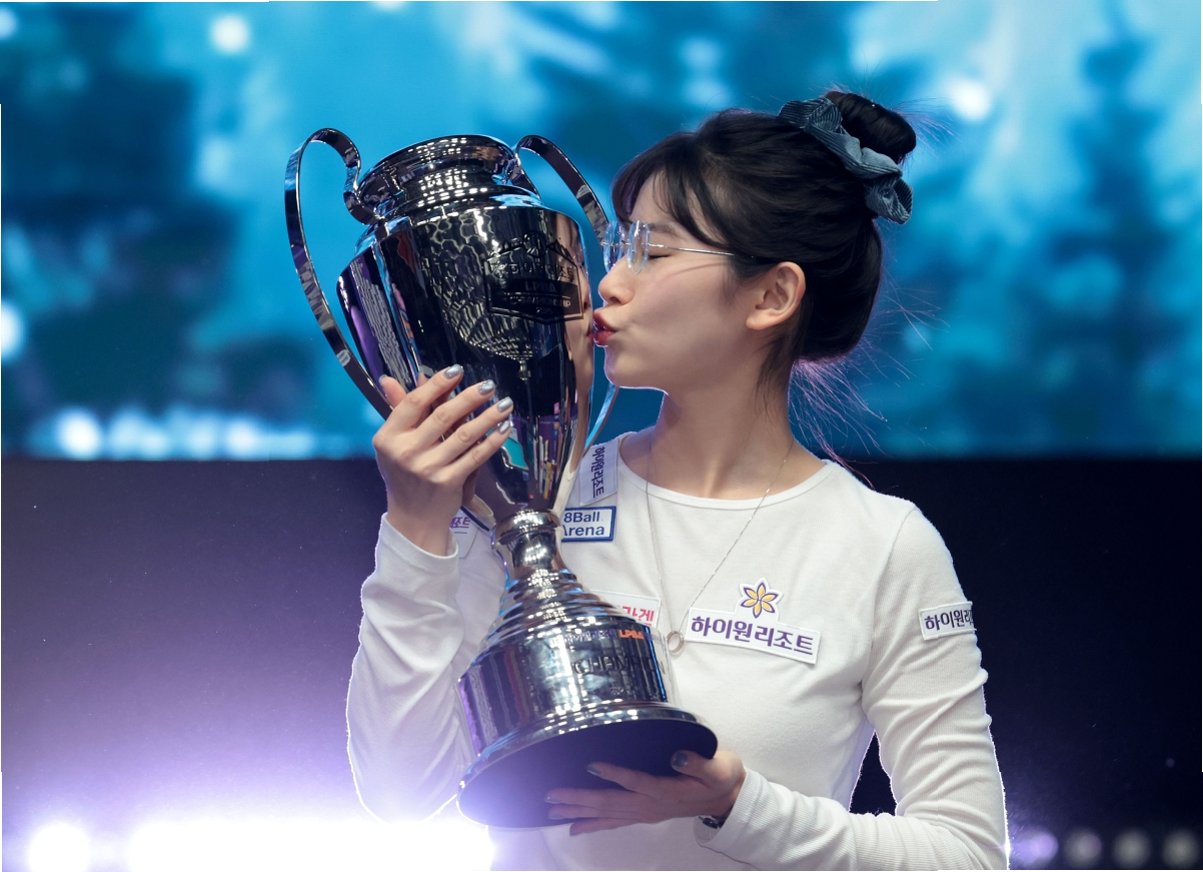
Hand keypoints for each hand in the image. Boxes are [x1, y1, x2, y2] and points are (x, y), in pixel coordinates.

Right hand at [372, 367, 512, 553]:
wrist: (413, 518)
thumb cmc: (404, 474)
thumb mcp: (394, 444)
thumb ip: (398, 411)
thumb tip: (389, 379)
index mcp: (388, 437)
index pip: (413, 403)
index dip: (436, 384)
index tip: (457, 370)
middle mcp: (406, 452)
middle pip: (442, 416)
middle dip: (469, 397)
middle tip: (489, 385)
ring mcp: (428, 468)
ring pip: (464, 434)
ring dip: (488, 416)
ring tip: (505, 404)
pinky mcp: (449, 481)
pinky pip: (476, 455)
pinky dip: (493, 440)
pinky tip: (504, 428)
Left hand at [544, 750, 745, 834]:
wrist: (728, 798)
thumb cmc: (721, 776)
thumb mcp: (717, 767)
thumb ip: (697, 763)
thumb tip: (677, 757)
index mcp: (666, 790)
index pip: (636, 781)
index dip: (614, 774)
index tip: (590, 763)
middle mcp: (651, 805)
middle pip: (611, 803)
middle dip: (579, 799)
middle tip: (551, 796)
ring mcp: (646, 813)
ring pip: (607, 814)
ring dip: (579, 812)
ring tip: (553, 811)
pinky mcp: (645, 814)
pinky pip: (614, 822)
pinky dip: (593, 824)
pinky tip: (574, 827)